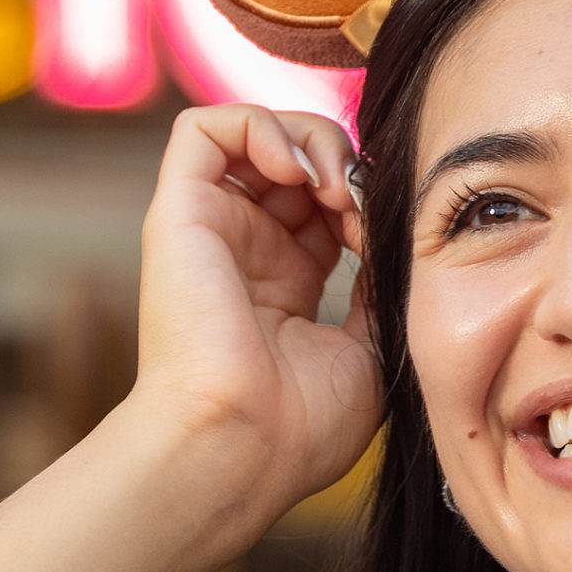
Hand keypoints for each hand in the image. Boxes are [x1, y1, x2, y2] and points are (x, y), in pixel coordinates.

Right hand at [125, 106, 379, 525]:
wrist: (243, 447)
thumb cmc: (301, 427)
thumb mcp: (367, 349)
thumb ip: (377, 288)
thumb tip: (393, 236)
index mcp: (284, 282)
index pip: (327, 204)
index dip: (369, 198)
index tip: (392, 233)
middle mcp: (243, 249)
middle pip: (298, 161)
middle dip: (347, 164)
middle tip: (367, 206)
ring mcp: (210, 228)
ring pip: (256, 132)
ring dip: (311, 140)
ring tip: (337, 188)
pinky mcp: (178, 212)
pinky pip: (202, 128)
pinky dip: (259, 125)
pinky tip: (299, 171)